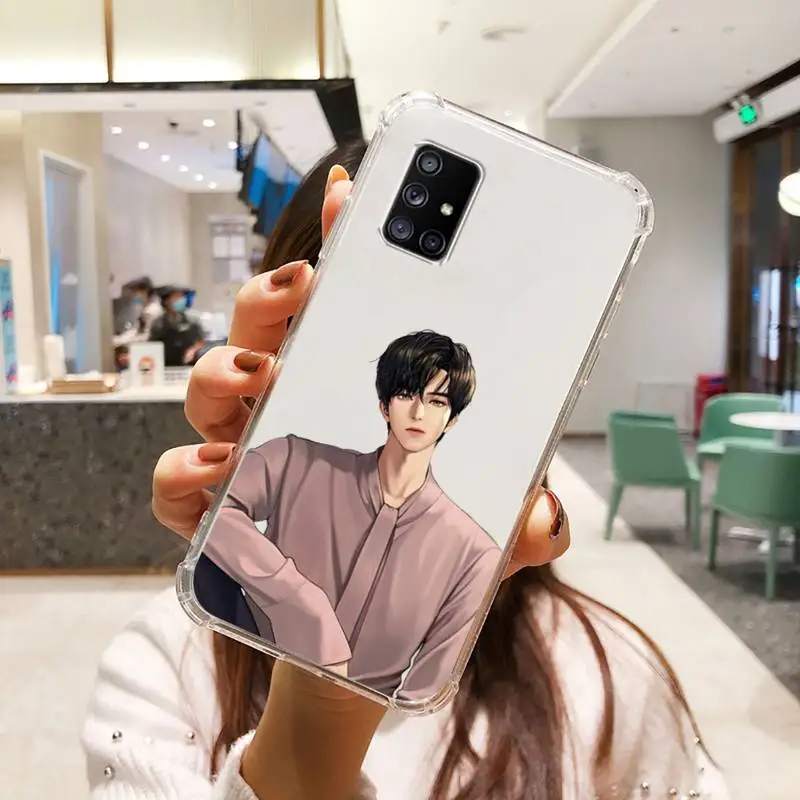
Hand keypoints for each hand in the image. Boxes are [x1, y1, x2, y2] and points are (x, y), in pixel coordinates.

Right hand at [152, 165, 570, 798]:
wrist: (362, 638)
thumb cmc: (417, 562)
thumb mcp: (484, 536)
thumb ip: (522, 523)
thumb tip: (544, 513)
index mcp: (358, 390)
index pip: (348, 303)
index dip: (344, 243)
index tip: (353, 195)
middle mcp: (298, 408)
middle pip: (262, 322)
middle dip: (271, 293)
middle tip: (303, 287)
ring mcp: (252, 455)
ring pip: (209, 384)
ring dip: (221, 372)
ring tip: (256, 382)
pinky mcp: (218, 514)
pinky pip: (175, 484)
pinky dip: (183, 475)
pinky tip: (218, 479)